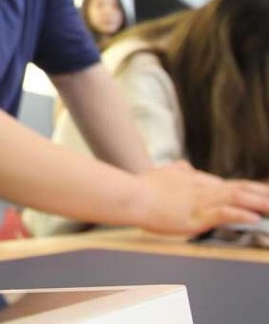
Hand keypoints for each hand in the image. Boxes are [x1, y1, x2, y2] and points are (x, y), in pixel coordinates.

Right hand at [134, 160, 268, 234]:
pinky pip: (222, 213)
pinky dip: (240, 214)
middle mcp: (202, 188)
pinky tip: (254, 218)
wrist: (130, 195)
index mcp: (196, 181)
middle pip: (240, 189)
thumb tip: (186, 166)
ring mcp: (200, 201)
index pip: (231, 184)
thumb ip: (177, 171)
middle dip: (262, 194)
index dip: (252, 189)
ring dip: (259, 203)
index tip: (266, 192)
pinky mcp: (195, 214)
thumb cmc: (142, 188)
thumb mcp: (162, 174)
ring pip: (236, 198)